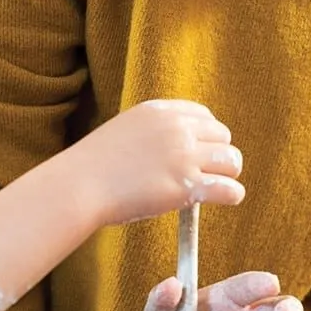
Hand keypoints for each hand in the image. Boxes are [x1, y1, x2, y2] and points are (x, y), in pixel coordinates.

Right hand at [71, 100, 242, 222]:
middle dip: (217, 155)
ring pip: (231, 161)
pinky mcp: (186, 187)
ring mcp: (182, 157)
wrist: (78, 186)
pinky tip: (223, 199)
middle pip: (223, 137)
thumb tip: (178, 145)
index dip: (207, 135)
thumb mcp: (125, 129)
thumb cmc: (94, 165)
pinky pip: (229, 189)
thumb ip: (153, 130)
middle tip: (205, 173)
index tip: (200, 151)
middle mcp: (176, 129)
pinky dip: (231, 195)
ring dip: (226, 174)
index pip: (205, 115)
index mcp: (160, 111)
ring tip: (215, 186)